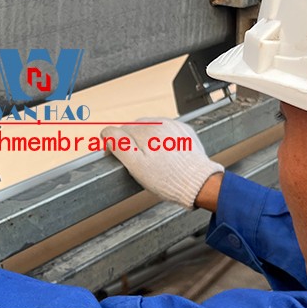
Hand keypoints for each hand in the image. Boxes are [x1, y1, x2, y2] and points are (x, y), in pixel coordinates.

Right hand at [101, 118, 222, 209]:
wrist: (199, 183)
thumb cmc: (168, 179)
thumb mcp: (136, 166)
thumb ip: (119, 146)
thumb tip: (107, 132)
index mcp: (146, 130)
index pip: (120, 131)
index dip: (116, 146)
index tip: (118, 157)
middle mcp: (161, 124)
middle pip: (135, 129)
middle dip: (133, 143)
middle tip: (138, 163)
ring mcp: (174, 127)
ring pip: (151, 129)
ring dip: (147, 141)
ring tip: (153, 161)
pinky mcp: (184, 132)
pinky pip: (166, 132)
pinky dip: (162, 141)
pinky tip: (165, 156)